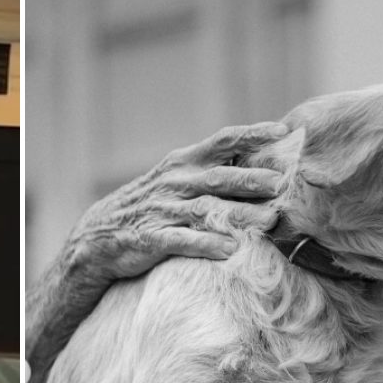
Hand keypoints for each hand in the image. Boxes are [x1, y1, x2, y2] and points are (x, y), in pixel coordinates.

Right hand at [68, 122, 292, 284]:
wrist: (99, 234)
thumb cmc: (151, 205)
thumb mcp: (177, 178)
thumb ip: (213, 170)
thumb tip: (264, 165)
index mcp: (184, 162)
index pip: (223, 141)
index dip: (253, 134)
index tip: (283, 131)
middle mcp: (176, 182)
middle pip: (219, 177)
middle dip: (251, 179)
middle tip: (281, 185)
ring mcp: (163, 210)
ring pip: (206, 210)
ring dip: (239, 215)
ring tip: (268, 221)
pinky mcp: (151, 238)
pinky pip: (181, 240)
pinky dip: (206, 244)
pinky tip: (230, 250)